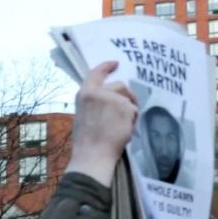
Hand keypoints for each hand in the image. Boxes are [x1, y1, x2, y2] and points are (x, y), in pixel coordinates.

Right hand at [65, 61, 137, 186]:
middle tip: (129, 109)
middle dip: (127, 96)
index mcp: (85, 93)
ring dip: (130, 110)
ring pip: (129, 99)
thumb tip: (111, 100)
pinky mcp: (125, 107)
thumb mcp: (84, 115)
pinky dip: (133, 120)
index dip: (106, 66)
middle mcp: (99, 92)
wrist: (93, 155)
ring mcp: (113, 98)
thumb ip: (95, 103)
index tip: (115, 63)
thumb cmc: (87, 142)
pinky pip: (134, 110)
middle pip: (120, 86)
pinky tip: (125, 130)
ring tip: (124, 126)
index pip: (96, 73)